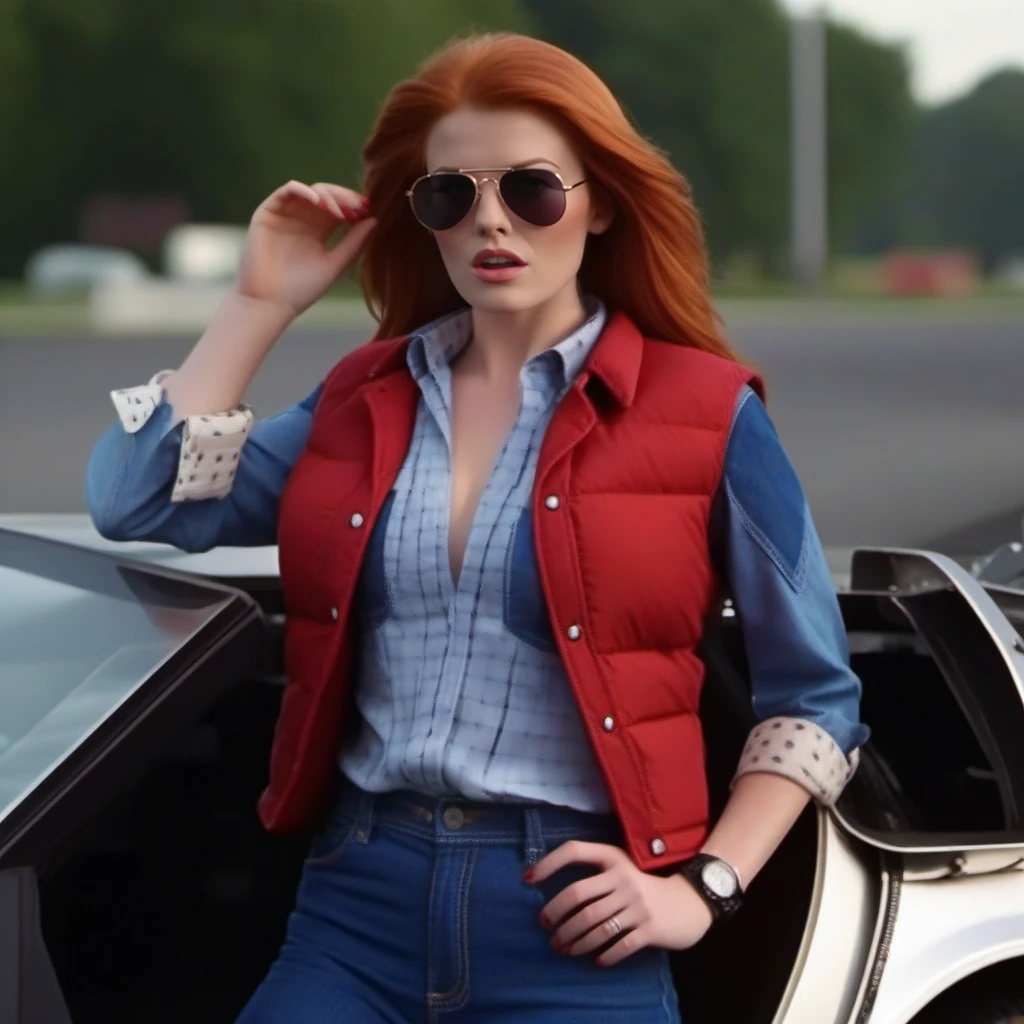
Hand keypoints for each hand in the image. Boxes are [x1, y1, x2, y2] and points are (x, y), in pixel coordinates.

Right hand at [235, 180, 377, 319]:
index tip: (369, 210)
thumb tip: (375, 220)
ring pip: (310, 191)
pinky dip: (303, 190)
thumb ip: (354, 244)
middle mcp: (303, 220)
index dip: (355, 206)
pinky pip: (286, 192)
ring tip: (340, 210)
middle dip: (345, 198)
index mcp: (320, 232)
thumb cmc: (302, 290)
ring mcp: (286, 215)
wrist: (269, 302)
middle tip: (359, 206)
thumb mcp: (335, 265)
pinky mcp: (268, 213)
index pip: (341, 210)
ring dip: (328, 195)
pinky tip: (318, 201)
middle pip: (328, 196)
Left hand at [527, 840, 713, 967]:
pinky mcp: (649, 930)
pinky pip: (620, 946)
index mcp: (614, 859)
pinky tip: (594, 961)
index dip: (549, 863)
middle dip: (556, 915)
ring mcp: (637, 906)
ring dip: (573, 941)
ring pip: (595, 926)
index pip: (574, 851)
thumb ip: (595, 876)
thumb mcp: (621, 870)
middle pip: (579, 896)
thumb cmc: (642, 886)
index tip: (528, 879)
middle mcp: (623, 879)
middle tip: (545, 927)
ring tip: (562, 949)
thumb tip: (555, 895)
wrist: (688, 902)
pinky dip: (604, 956)